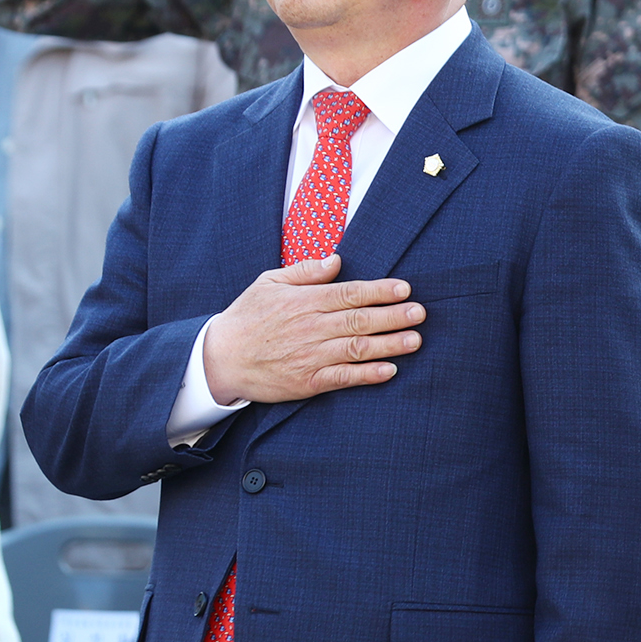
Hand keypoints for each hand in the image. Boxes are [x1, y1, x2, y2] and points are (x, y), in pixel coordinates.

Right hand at [200, 254, 423, 405]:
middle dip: (393, 316)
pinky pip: (343, 377)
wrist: (220, 359)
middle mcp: (311, 328)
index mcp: (304, 301)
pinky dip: (367, 375)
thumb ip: (305, 271)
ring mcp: (310, 356)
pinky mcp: (308, 381)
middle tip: (420, 313)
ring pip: (356, 349)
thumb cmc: (247, 317)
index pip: (350, 293)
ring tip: (415, 340)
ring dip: (389, 345)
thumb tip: (337, 260)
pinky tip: (390, 370)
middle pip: (359, 320)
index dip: (379, 291)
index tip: (405, 289)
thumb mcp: (269, 282)